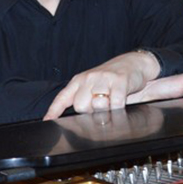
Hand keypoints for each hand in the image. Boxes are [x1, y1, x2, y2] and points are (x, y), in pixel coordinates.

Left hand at [43, 51, 159, 118]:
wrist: (134, 63)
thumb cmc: (112, 78)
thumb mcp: (93, 85)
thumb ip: (83, 99)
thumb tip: (75, 121)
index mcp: (79, 80)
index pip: (62, 97)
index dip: (53, 111)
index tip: (47, 121)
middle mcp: (89, 78)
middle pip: (80, 106)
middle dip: (90, 112)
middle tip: (101, 106)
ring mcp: (104, 79)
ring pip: (98, 105)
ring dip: (106, 110)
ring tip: (112, 102)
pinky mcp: (120, 81)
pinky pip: (115, 104)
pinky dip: (118, 109)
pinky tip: (121, 103)